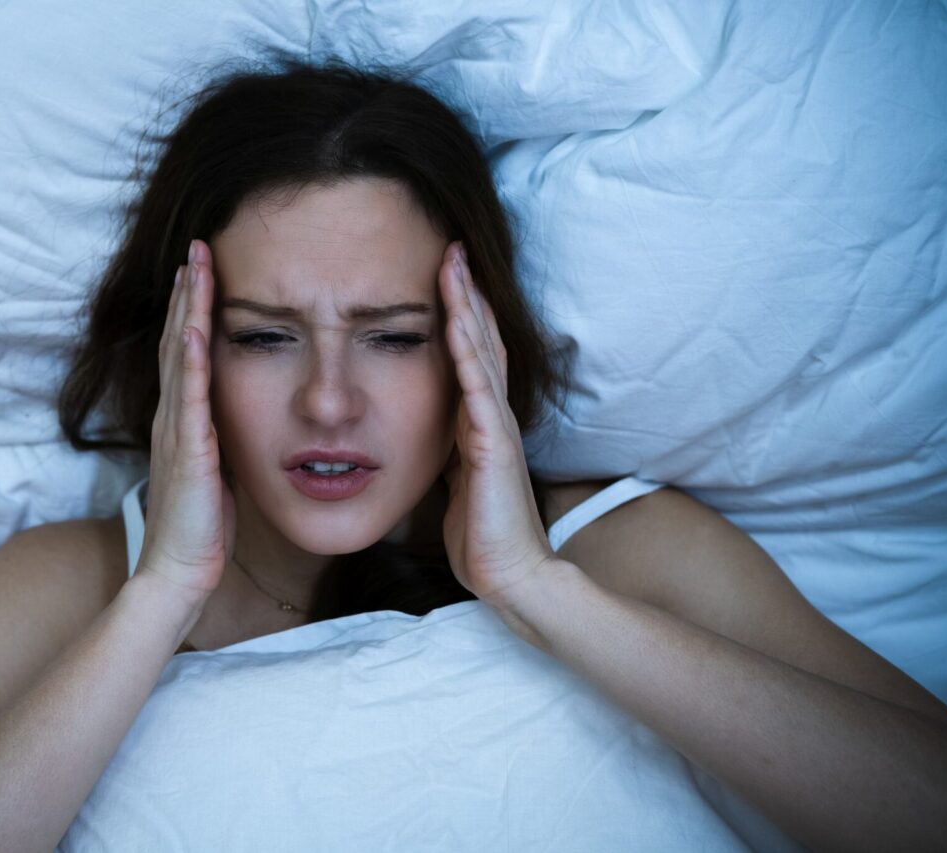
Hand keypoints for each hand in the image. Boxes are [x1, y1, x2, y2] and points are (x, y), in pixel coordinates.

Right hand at [134, 239, 235, 604]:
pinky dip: (188, 358)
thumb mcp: (214, 473)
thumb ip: (218, 441)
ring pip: (179, 356)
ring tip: (194, 265)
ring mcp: (176, 431)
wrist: (178, 573)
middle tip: (196, 247)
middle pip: (176, 340)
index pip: (185, 354)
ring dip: (187, 309)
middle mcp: (172, 417)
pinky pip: (188, 396)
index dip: (192, 310)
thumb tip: (238, 421)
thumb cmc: (199, 530)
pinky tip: (192, 326)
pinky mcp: (187, 451)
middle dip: (188, 292)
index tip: (202, 270)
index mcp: (181, 422)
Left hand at [438, 241, 568, 611]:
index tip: (445, 276)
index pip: (473, 357)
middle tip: (452, 248)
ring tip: (453, 264)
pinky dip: (467, 351)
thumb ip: (452, 453)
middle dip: (467, 294)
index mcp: (482, 424)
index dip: (462, 315)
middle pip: (482, 340)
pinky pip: (477, 388)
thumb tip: (435, 437)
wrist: (512, 575)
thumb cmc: (484, 536)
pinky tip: (457, 320)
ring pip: (482, 353)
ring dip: (467, 307)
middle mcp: (493, 416)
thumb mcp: (459, 483)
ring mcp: (496, 427)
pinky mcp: (493, 445)